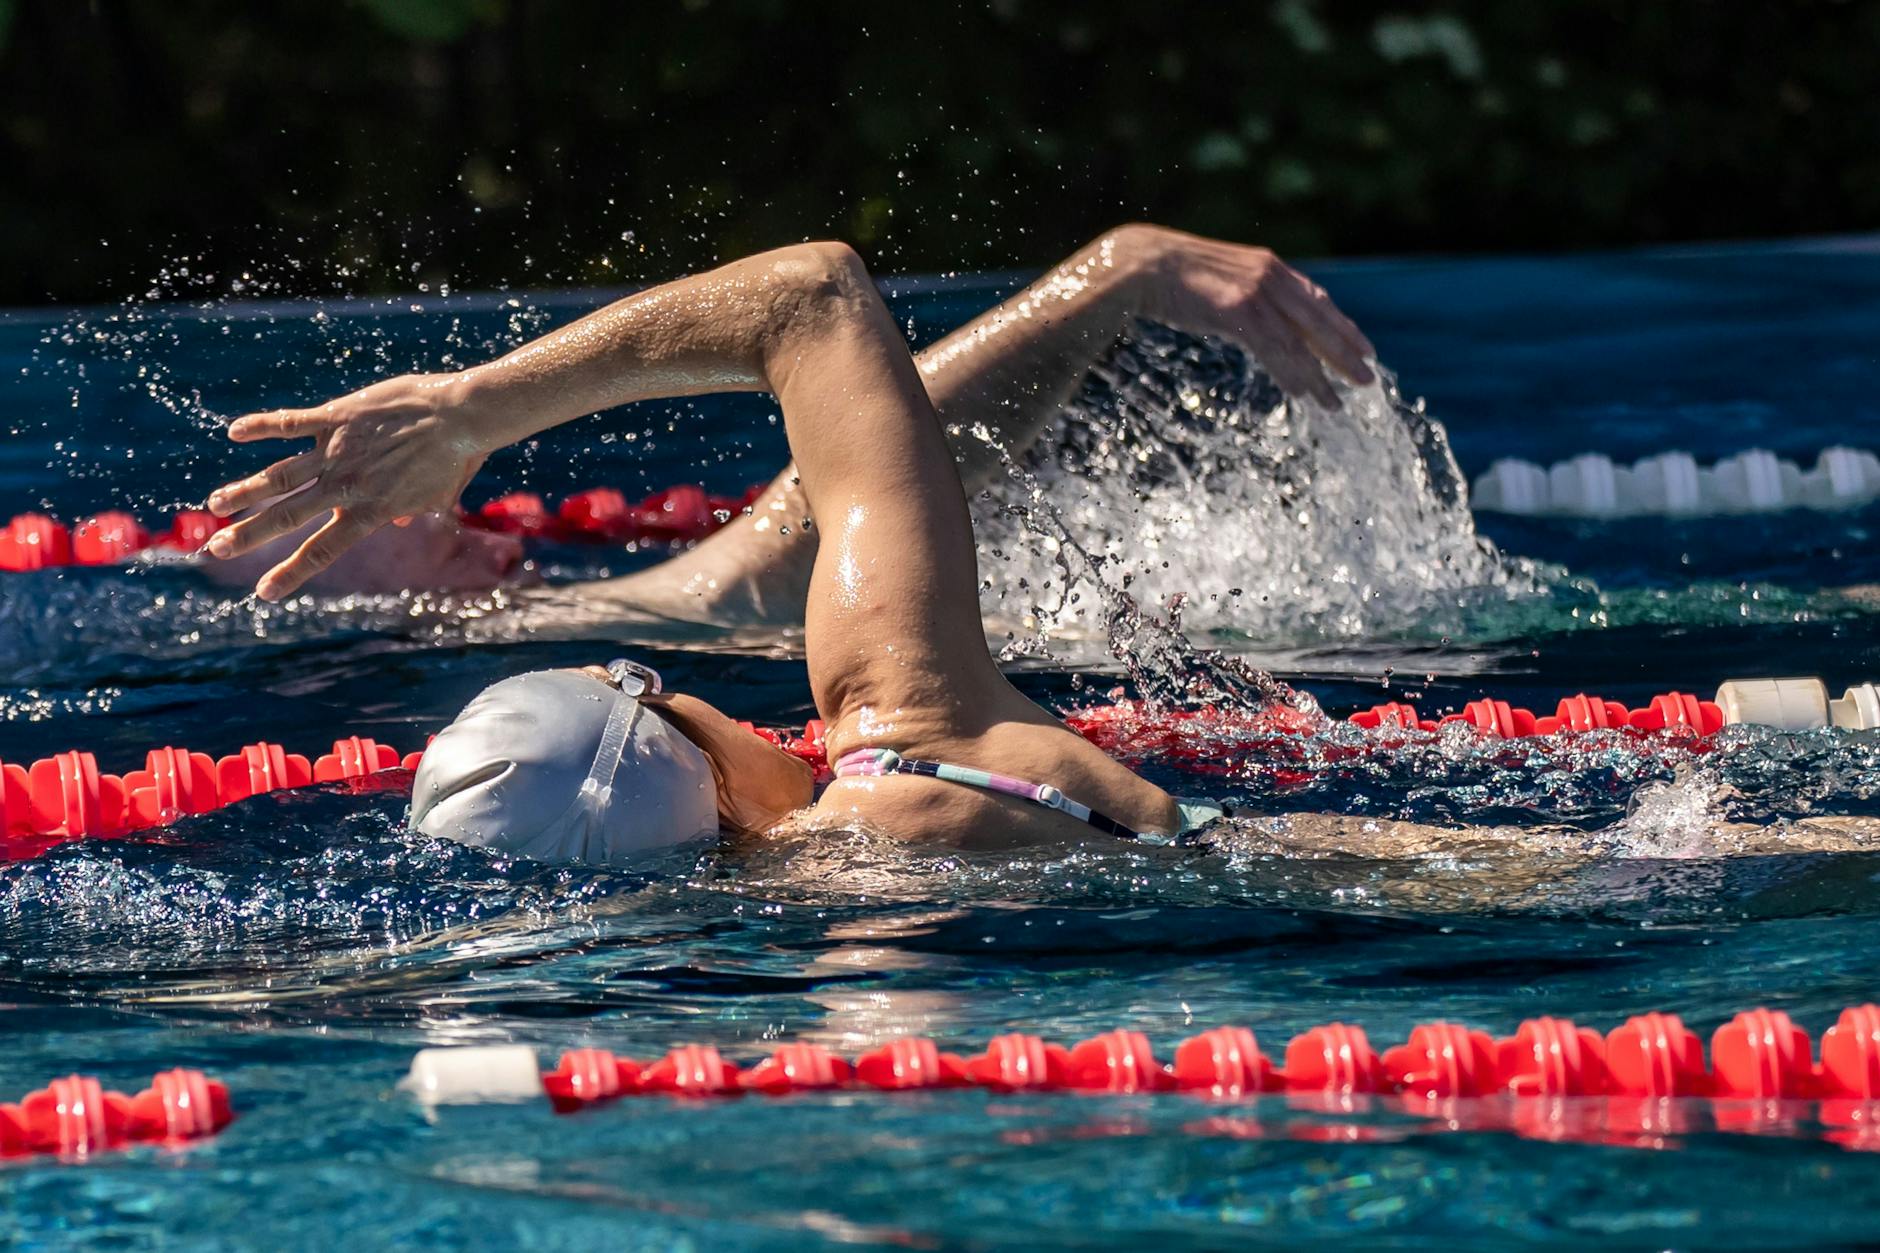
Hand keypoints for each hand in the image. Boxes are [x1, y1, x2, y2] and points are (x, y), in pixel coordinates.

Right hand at [203, 373, 488, 599]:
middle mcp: (346, 485)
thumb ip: (413, 511)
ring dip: (244, 491)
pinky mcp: (336, 417)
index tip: (264, 592)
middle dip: (248, 535)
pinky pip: (290, 423)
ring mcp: (337, 450)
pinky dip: (261, 426)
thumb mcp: (437, 497)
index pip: (322, 549)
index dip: (291, 573)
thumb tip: (400, 521)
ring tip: (215, 506)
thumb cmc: (457, 458)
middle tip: (215, 550)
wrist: (462, 415)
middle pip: (287, 516)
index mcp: (370, 510)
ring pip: (279, 476)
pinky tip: (234, 431)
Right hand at [1118, 224, 1374, 405]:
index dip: (1341, 326)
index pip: (1317, 300)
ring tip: (1336, 402)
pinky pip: (1273, 349)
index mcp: (1268, 266)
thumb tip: (1252, 319)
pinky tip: (1302, 392)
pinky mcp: (1237, 311)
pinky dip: (1290, 373)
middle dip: (1346, 352)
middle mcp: (1270, 276)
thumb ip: (1245, 294)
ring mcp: (1255, 292)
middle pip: (1319, 321)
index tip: (1363, 347)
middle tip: (1368, 379)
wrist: (1141, 265)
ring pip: (1299, 341)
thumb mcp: (1220, 279)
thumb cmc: (1172, 277)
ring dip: (1320, 375)